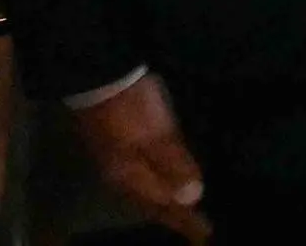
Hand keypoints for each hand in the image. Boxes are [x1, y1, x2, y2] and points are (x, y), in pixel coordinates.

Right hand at [73, 75, 207, 239]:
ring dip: (167, 204)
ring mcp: (119, 162)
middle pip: (152, 205)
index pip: (162, 208)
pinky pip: (146, 176)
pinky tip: (170, 182)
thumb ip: (173, 166)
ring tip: (188, 212)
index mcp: (129, 180)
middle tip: (198, 230)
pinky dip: (162, 185)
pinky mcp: (123, 147)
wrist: (100, 77)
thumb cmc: (130, 108)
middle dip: (175, 218)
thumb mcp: (156, 136)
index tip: (205, 235)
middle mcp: (122, 178)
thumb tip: (192, 198)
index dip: (185, 221)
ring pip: (148, 192)